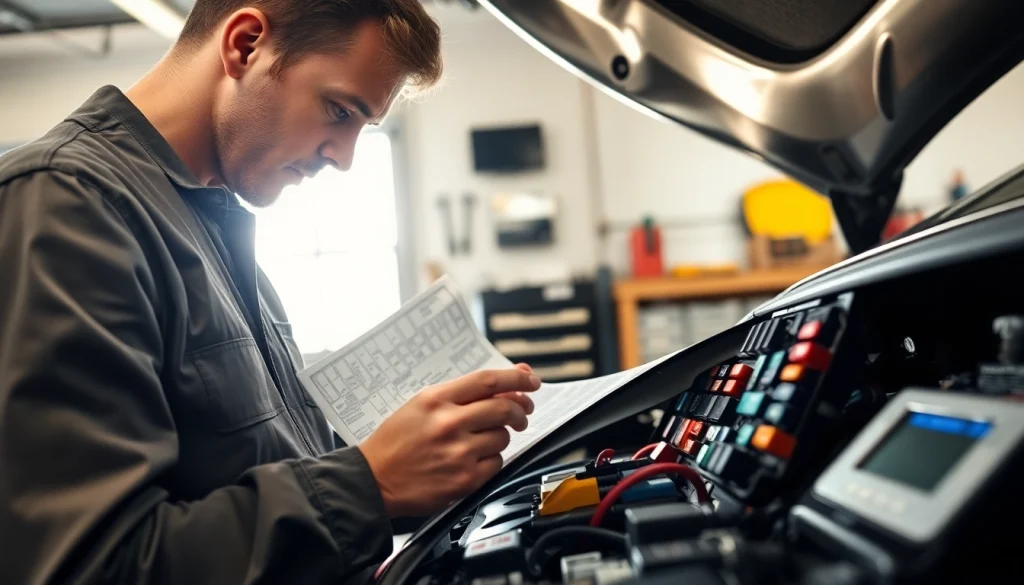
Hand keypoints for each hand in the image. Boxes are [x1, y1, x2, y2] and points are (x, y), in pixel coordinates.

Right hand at [359, 366, 540, 516]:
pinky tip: (472, 460)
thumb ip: (463, 393)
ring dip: (500, 437)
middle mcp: (449, 424)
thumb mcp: (422, 405)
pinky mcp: (465, 480)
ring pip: (502, 437)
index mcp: (436, 400)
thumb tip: (510, 382)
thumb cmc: (396, 441)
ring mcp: (458, 453)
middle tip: (521, 412)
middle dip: (520, 409)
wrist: (373, 480)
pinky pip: (496, 463)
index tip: (531, 380)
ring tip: (479, 440)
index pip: (488, 381)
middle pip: (504, 408)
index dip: (517, 377)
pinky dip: (491, 460)